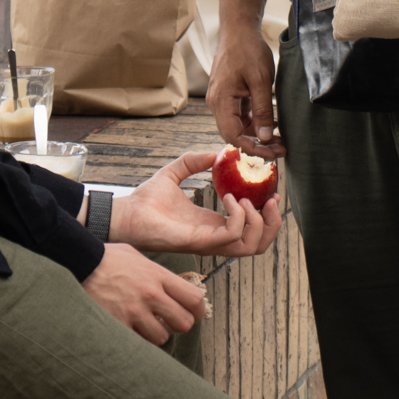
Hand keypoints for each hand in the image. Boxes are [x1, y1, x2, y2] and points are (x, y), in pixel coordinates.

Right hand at [82, 243, 210, 344]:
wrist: (78, 263)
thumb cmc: (106, 259)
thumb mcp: (137, 256)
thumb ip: (157, 272)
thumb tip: (173, 288)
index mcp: (158, 275)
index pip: (194, 299)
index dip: (198, 310)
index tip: (193, 313)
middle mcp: (150, 294)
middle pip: (184, 322)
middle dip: (178, 324)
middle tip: (169, 321)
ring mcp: (134, 311)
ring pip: (161, 337)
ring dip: (155, 334)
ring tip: (144, 324)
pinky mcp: (117, 325)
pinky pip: (138, 343)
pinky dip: (136, 340)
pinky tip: (129, 328)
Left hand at [111, 150, 284, 257]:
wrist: (125, 214)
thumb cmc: (145, 200)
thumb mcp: (175, 173)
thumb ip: (194, 161)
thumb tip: (215, 152)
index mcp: (213, 225)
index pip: (251, 231)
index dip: (267, 216)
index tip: (271, 193)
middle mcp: (215, 237)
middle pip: (258, 245)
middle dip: (273, 224)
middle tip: (271, 200)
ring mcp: (209, 243)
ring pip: (251, 246)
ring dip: (258, 222)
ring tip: (248, 200)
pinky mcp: (200, 241)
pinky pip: (231, 235)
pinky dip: (238, 217)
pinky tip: (230, 198)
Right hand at [208, 26, 284, 159]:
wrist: (238, 28)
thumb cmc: (248, 50)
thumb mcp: (261, 80)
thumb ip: (263, 110)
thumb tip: (266, 137)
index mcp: (220, 100)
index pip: (233, 135)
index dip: (252, 148)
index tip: (273, 154)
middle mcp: (216, 102)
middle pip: (234, 134)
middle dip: (257, 145)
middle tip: (281, 150)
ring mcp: (221, 99)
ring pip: (237, 126)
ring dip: (257, 135)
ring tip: (280, 140)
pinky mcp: (228, 95)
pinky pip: (239, 115)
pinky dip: (254, 122)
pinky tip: (272, 124)